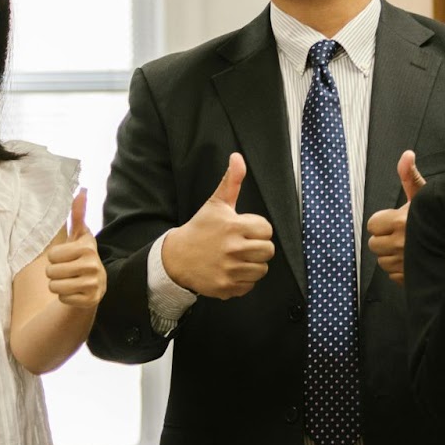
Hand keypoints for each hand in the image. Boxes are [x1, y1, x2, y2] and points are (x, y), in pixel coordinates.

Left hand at [46, 188, 106, 307]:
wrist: (93, 286)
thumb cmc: (80, 256)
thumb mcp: (79, 236)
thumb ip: (78, 214)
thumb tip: (82, 190)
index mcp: (88, 247)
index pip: (52, 255)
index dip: (55, 257)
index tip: (66, 257)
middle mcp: (93, 265)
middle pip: (51, 271)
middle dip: (54, 273)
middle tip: (66, 271)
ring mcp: (93, 285)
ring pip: (54, 286)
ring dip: (57, 285)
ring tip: (69, 281)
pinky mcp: (90, 301)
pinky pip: (62, 299)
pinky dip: (65, 297)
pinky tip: (75, 292)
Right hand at [161, 152, 275, 298]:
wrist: (176, 258)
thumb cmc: (200, 229)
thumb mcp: (216, 204)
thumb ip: (231, 181)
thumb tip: (237, 157)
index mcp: (233, 226)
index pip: (266, 230)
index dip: (257, 229)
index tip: (243, 230)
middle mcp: (232, 249)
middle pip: (268, 251)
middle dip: (257, 248)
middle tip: (242, 245)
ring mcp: (229, 270)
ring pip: (262, 270)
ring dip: (252, 265)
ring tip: (237, 259)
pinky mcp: (226, 287)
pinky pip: (249, 286)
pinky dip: (242, 280)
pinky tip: (230, 271)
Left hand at [365, 149, 425, 284]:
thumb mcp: (428, 194)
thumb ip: (410, 176)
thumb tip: (406, 154)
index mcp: (400, 221)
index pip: (372, 224)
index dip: (382, 222)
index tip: (394, 220)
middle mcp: (401, 243)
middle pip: (374, 244)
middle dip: (384, 238)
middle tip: (400, 234)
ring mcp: (405, 263)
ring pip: (382, 261)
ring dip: (390, 255)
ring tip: (407, 246)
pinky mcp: (411, 277)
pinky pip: (392, 275)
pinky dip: (400, 269)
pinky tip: (413, 259)